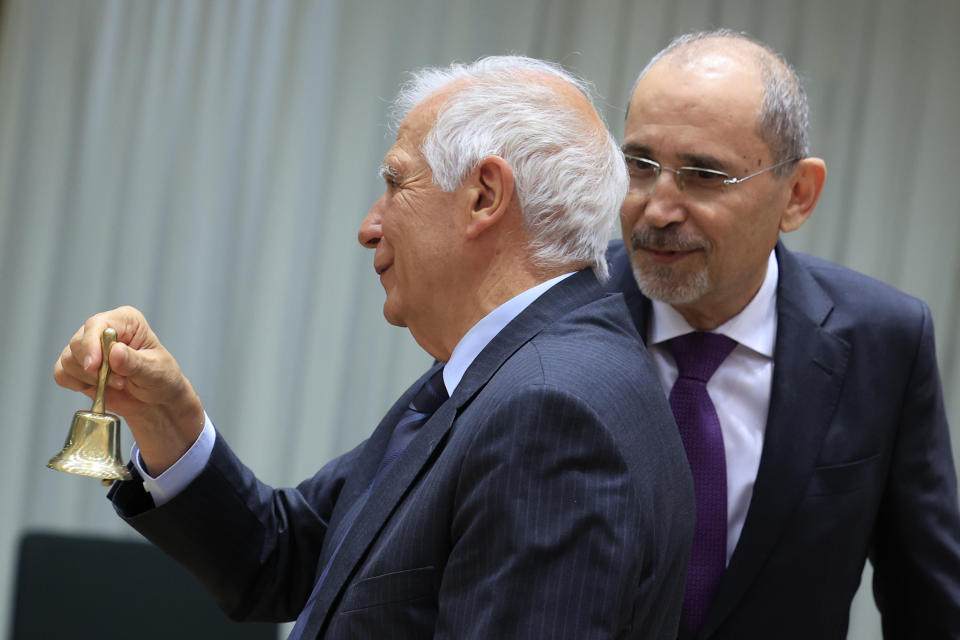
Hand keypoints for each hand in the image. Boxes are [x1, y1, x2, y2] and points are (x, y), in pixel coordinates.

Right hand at [54, 306, 204, 474]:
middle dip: (96, 369)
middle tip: (121, 382)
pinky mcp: (78, 366)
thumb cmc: (161, 379)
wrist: (157, 401)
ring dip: (90, 379)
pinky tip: (99, 389)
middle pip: (77, 343)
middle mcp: (103, 329)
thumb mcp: (155, 371)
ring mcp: (89, 347)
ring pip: (68, 360)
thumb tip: (114, 351)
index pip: (97, 325)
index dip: (91, 345)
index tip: (93, 367)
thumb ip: (134, 362)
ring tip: (117, 384)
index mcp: (126, 320)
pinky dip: (77, 385)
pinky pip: (61, 374)